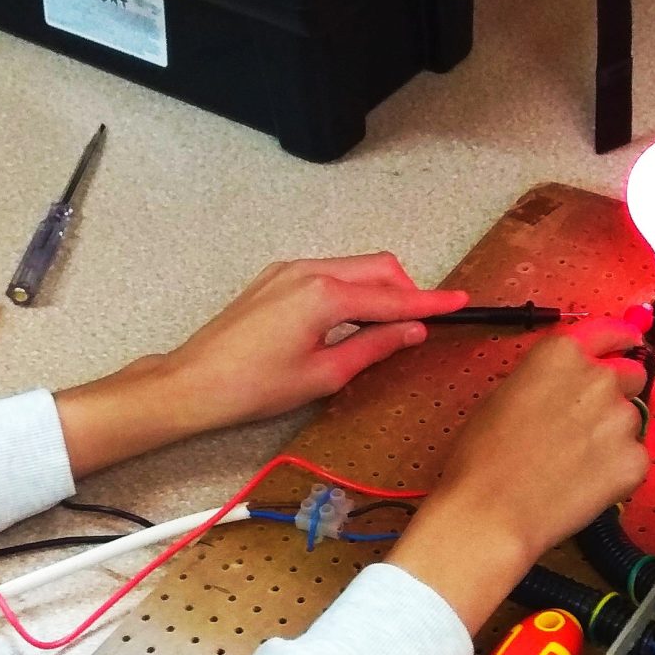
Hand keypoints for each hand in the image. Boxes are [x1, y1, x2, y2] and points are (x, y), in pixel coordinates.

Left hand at [57, 253, 465, 475]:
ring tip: (388, 327)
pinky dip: (351, 290)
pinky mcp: (275, 279)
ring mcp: (289, 271)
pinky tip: (351, 321)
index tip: (461, 303)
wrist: (193, 383)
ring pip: (354, 268)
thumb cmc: (252, 386)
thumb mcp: (324, 375)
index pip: (393, 296)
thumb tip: (412, 331)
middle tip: (422, 324)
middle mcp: (309, 271)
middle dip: (407, 290)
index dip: (431, 302)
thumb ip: (374, 346)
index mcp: (324, 295)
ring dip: (378, 290)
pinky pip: (329, 274)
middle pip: (378, 268)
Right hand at [390, 319, 651, 630]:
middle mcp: (598, 378)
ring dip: (613, 435)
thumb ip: (546, 379)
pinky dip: (618, 470)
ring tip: (575, 463)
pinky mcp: (635, 460)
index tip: (628, 342)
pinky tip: (584, 484)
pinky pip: (635, 458)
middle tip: (588, 422)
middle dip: (617, 392)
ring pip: (632, 419)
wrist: (491, 511)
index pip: (609, 331)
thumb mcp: (504, 395)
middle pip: (631, 374)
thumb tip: (564, 385)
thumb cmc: (481, 457)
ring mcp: (621, 419)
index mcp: (561, 354)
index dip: (621, 338)